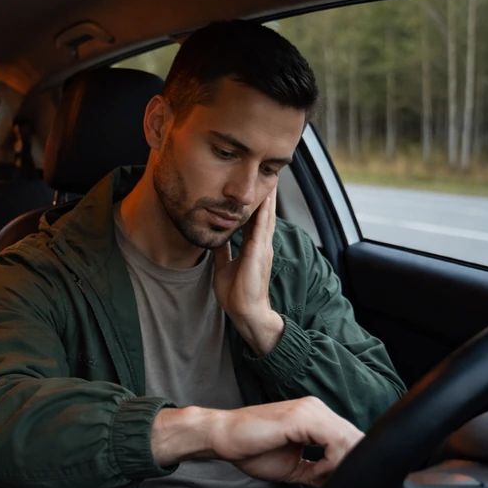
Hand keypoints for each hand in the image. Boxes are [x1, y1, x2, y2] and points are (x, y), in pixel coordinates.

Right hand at [152, 397, 362, 485]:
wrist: (222, 437)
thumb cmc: (251, 450)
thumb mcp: (294, 465)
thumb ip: (319, 470)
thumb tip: (340, 482)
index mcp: (314, 416)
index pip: (350, 438)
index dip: (347, 464)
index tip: (327, 482)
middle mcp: (316, 408)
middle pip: (355, 439)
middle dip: (347, 466)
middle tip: (326, 482)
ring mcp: (310, 411)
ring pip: (350, 440)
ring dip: (340, 466)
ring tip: (318, 477)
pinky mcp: (301, 418)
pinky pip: (336, 442)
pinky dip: (331, 463)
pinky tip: (314, 472)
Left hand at [212, 192, 284, 355]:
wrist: (246, 312)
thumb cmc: (236, 293)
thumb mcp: (224, 267)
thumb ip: (223, 252)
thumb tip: (216, 240)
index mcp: (252, 248)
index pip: (254, 221)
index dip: (255, 205)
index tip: (254, 189)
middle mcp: (260, 245)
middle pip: (265, 215)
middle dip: (266, 196)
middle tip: (267, 176)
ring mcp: (262, 248)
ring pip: (267, 217)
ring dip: (268, 199)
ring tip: (271, 180)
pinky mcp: (259, 253)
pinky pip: (262, 228)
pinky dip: (264, 212)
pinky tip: (266, 199)